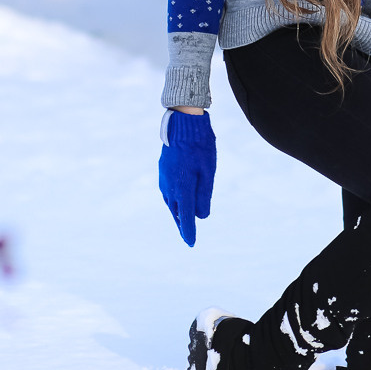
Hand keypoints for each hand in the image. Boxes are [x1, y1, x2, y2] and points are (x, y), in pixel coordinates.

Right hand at [159, 110, 215, 245]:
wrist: (183, 125)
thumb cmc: (200, 147)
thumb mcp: (208, 172)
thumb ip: (204, 196)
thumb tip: (201, 216)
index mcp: (183, 189)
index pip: (186, 218)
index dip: (189, 232)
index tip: (191, 244)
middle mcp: (170, 187)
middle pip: (177, 213)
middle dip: (183, 225)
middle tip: (187, 237)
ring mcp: (164, 179)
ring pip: (171, 203)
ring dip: (177, 212)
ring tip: (183, 220)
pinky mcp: (163, 172)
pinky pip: (168, 192)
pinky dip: (174, 200)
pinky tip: (178, 200)